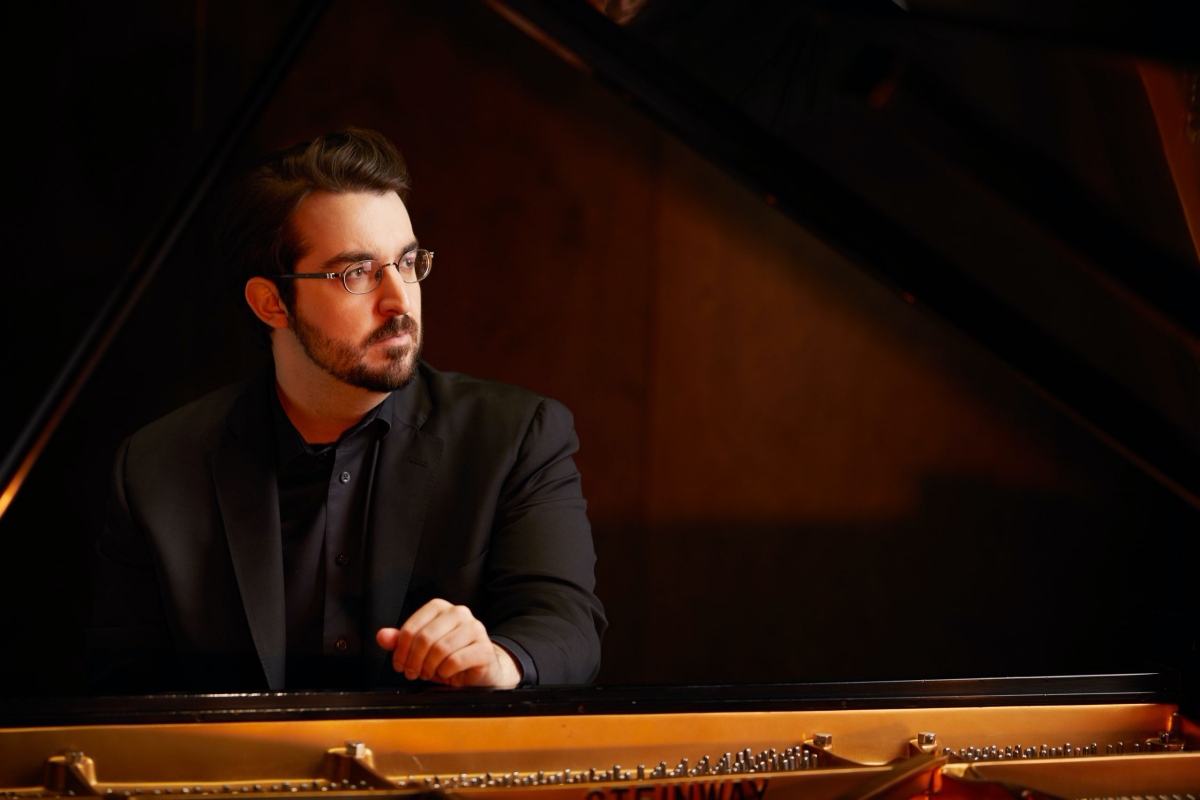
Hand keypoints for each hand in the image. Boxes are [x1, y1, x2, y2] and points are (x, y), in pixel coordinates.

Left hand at [375, 599, 521, 687]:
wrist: (480, 669)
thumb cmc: (450, 656)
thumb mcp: (421, 648)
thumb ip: (401, 641)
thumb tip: (382, 636)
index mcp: (440, 608)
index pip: (412, 626)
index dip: (400, 649)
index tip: (399, 663)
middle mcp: (459, 613)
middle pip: (425, 638)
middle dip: (414, 661)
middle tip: (412, 672)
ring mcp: (475, 629)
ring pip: (440, 649)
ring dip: (429, 667)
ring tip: (429, 673)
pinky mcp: (484, 648)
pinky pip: (455, 661)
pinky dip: (445, 672)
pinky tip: (446, 674)